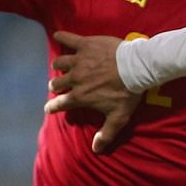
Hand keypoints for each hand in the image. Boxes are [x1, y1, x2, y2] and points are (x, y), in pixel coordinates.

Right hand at [47, 30, 139, 152]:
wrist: (136, 67)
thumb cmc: (127, 93)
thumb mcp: (119, 118)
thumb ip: (106, 134)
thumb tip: (96, 150)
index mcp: (80, 96)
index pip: (60, 104)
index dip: (52, 107)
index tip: (49, 109)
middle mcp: (75, 78)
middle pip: (57, 83)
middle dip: (56, 86)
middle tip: (59, 86)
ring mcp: (78, 60)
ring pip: (59, 63)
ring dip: (58, 66)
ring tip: (60, 66)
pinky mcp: (85, 45)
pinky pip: (68, 39)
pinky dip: (62, 37)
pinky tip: (57, 35)